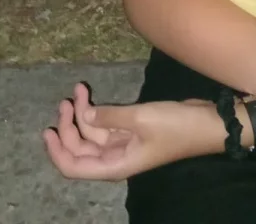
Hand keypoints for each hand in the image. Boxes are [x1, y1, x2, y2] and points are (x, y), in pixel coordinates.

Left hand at [43, 83, 223, 180]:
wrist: (207, 123)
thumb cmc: (176, 126)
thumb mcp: (141, 118)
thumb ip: (110, 117)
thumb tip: (83, 116)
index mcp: (114, 165)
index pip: (73, 167)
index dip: (57, 151)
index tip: (48, 129)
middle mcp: (115, 158)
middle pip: (79, 149)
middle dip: (68, 126)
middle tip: (66, 100)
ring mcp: (124, 144)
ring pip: (92, 133)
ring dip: (82, 114)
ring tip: (78, 89)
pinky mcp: (133, 130)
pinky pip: (106, 124)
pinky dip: (97, 111)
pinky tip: (92, 95)